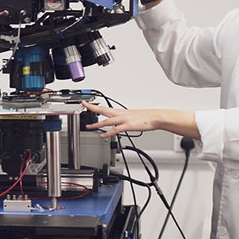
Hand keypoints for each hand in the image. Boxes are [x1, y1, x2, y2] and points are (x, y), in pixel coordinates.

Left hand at [81, 101, 200, 140]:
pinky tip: (103, 135)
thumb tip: (117, 122)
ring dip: (97, 124)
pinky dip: (108, 133)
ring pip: (107, 120)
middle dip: (92, 108)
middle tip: (83, 105)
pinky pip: (116, 129)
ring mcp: (124, 119)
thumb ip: (122, 119)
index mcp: (120, 111)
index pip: (104, 107)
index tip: (85, 102)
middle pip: (103, 110)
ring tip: (88, 127)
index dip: (93, 105)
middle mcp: (120, 114)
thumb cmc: (145, 117)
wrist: (155, 117)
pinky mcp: (128, 126)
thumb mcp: (131, 116)